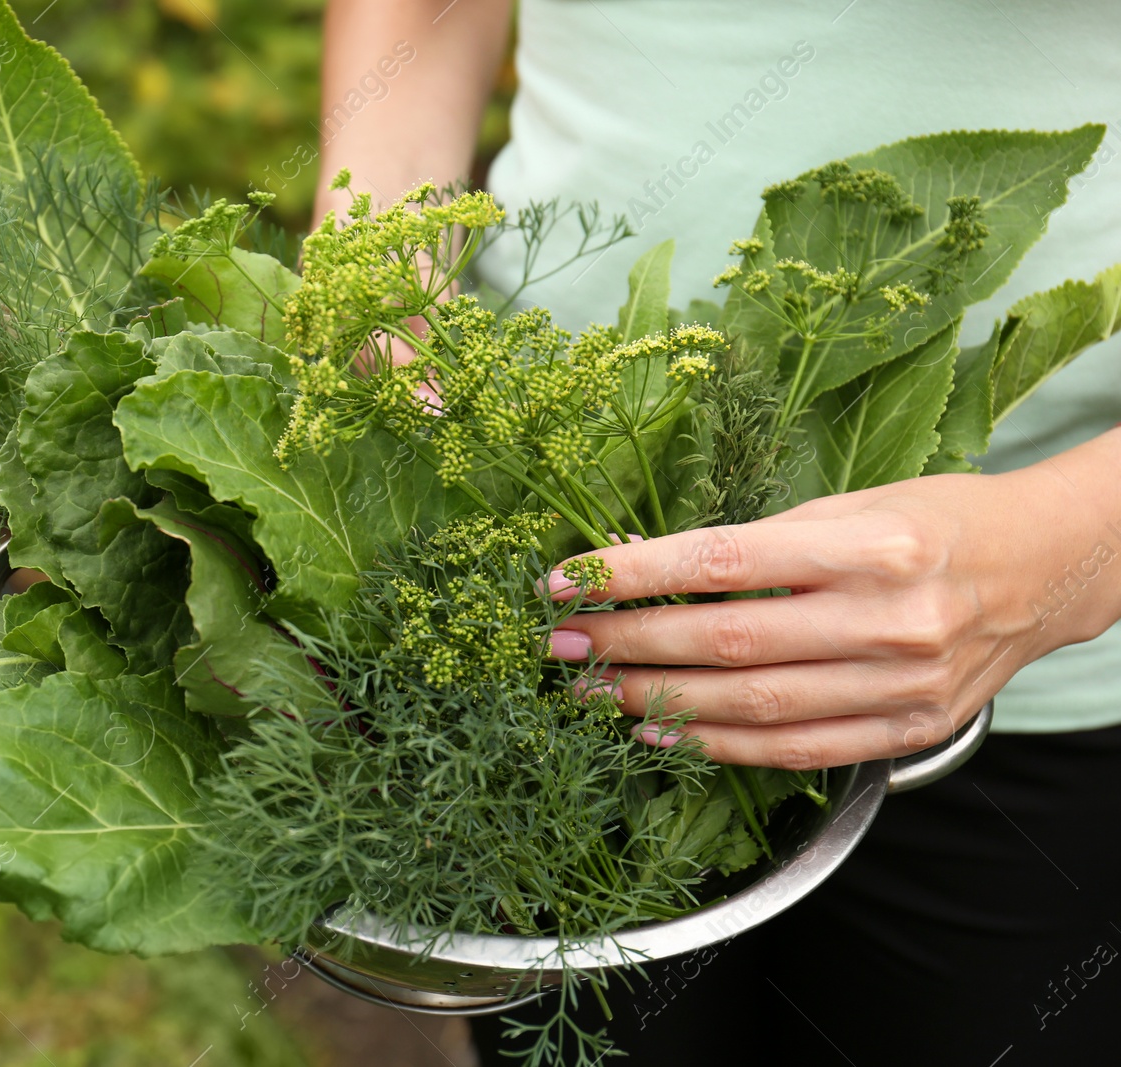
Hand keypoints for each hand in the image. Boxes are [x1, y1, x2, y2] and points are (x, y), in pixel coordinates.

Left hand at [545, 429, 1120, 768]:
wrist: (1044, 569)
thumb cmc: (935, 522)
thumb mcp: (850, 505)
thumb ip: (757, 544)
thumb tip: (640, 565)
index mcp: (871, 546)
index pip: (723, 562)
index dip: (635, 575)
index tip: (569, 581)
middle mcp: (890, 620)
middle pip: (728, 641)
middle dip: (630, 646)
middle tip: (564, 645)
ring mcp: (903, 684)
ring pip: (754, 705)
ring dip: (658, 703)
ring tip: (594, 692)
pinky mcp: (908, 729)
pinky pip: (795, 750)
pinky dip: (720, 745)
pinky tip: (662, 734)